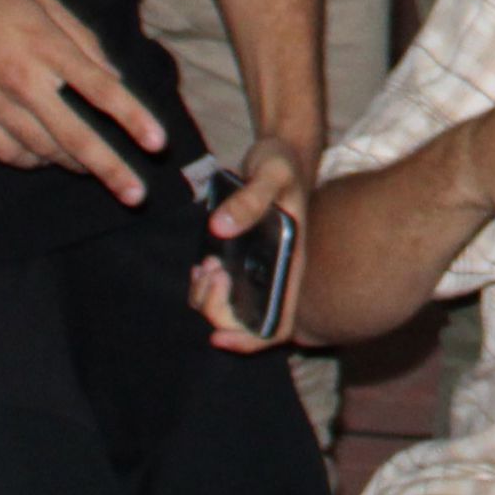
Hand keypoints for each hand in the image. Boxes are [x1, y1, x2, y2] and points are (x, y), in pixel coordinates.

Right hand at [0, 0, 170, 203]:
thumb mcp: (45, 2)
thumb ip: (83, 40)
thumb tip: (115, 78)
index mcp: (47, 46)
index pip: (103, 90)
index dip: (134, 119)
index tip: (158, 144)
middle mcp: (22, 79)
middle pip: (77, 136)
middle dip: (110, 169)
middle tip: (135, 195)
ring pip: (43, 150)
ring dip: (73, 163)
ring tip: (91, 167)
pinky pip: (8, 153)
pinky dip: (32, 160)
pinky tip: (45, 157)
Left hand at [187, 137, 305, 353]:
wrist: (280, 152)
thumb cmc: (282, 164)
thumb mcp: (271, 173)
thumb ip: (250, 199)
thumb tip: (219, 229)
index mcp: (293, 265)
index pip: (280, 325)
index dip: (250, 341)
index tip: (217, 336)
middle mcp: (277, 276)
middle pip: (245, 323)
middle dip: (216, 309)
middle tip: (209, 272)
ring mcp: (259, 271)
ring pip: (228, 309)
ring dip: (207, 298)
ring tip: (205, 266)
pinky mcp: (242, 261)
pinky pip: (220, 290)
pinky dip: (203, 287)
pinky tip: (200, 265)